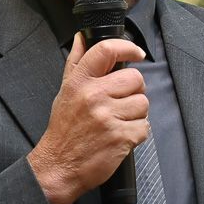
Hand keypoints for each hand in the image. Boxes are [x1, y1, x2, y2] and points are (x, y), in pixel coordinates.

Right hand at [26, 34, 148, 203]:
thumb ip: (76, 63)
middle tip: (122, 101)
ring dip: (136, 113)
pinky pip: (144, 127)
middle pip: (135, 78)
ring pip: (143, 103)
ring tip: (119, 120)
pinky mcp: (120, 137)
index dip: (127, 48)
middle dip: (134, 90)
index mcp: (80, 82)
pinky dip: (137, 133)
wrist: (59, 166)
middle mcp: (93, 96)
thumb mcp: (65, 91)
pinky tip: (121, 135)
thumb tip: (81, 37)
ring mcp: (107, 117)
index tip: (137, 53)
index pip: (106, 51)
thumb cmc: (63, 130)